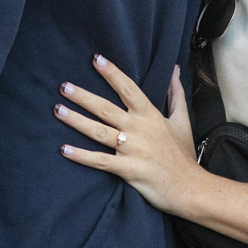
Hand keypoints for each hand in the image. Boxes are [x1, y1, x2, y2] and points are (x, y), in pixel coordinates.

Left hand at [55, 58, 201, 215]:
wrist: (189, 187)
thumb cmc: (183, 155)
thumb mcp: (182, 120)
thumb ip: (176, 94)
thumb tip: (175, 69)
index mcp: (150, 115)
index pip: (128, 89)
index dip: (112, 73)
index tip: (96, 59)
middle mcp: (138, 129)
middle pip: (105, 108)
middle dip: (83, 96)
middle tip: (64, 86)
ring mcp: (131, 149)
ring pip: (98, 131)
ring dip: (76, 121)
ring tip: (58, 110)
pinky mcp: (127, 169)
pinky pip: (99, 161)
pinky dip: (81, 155)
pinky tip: (64, 149)